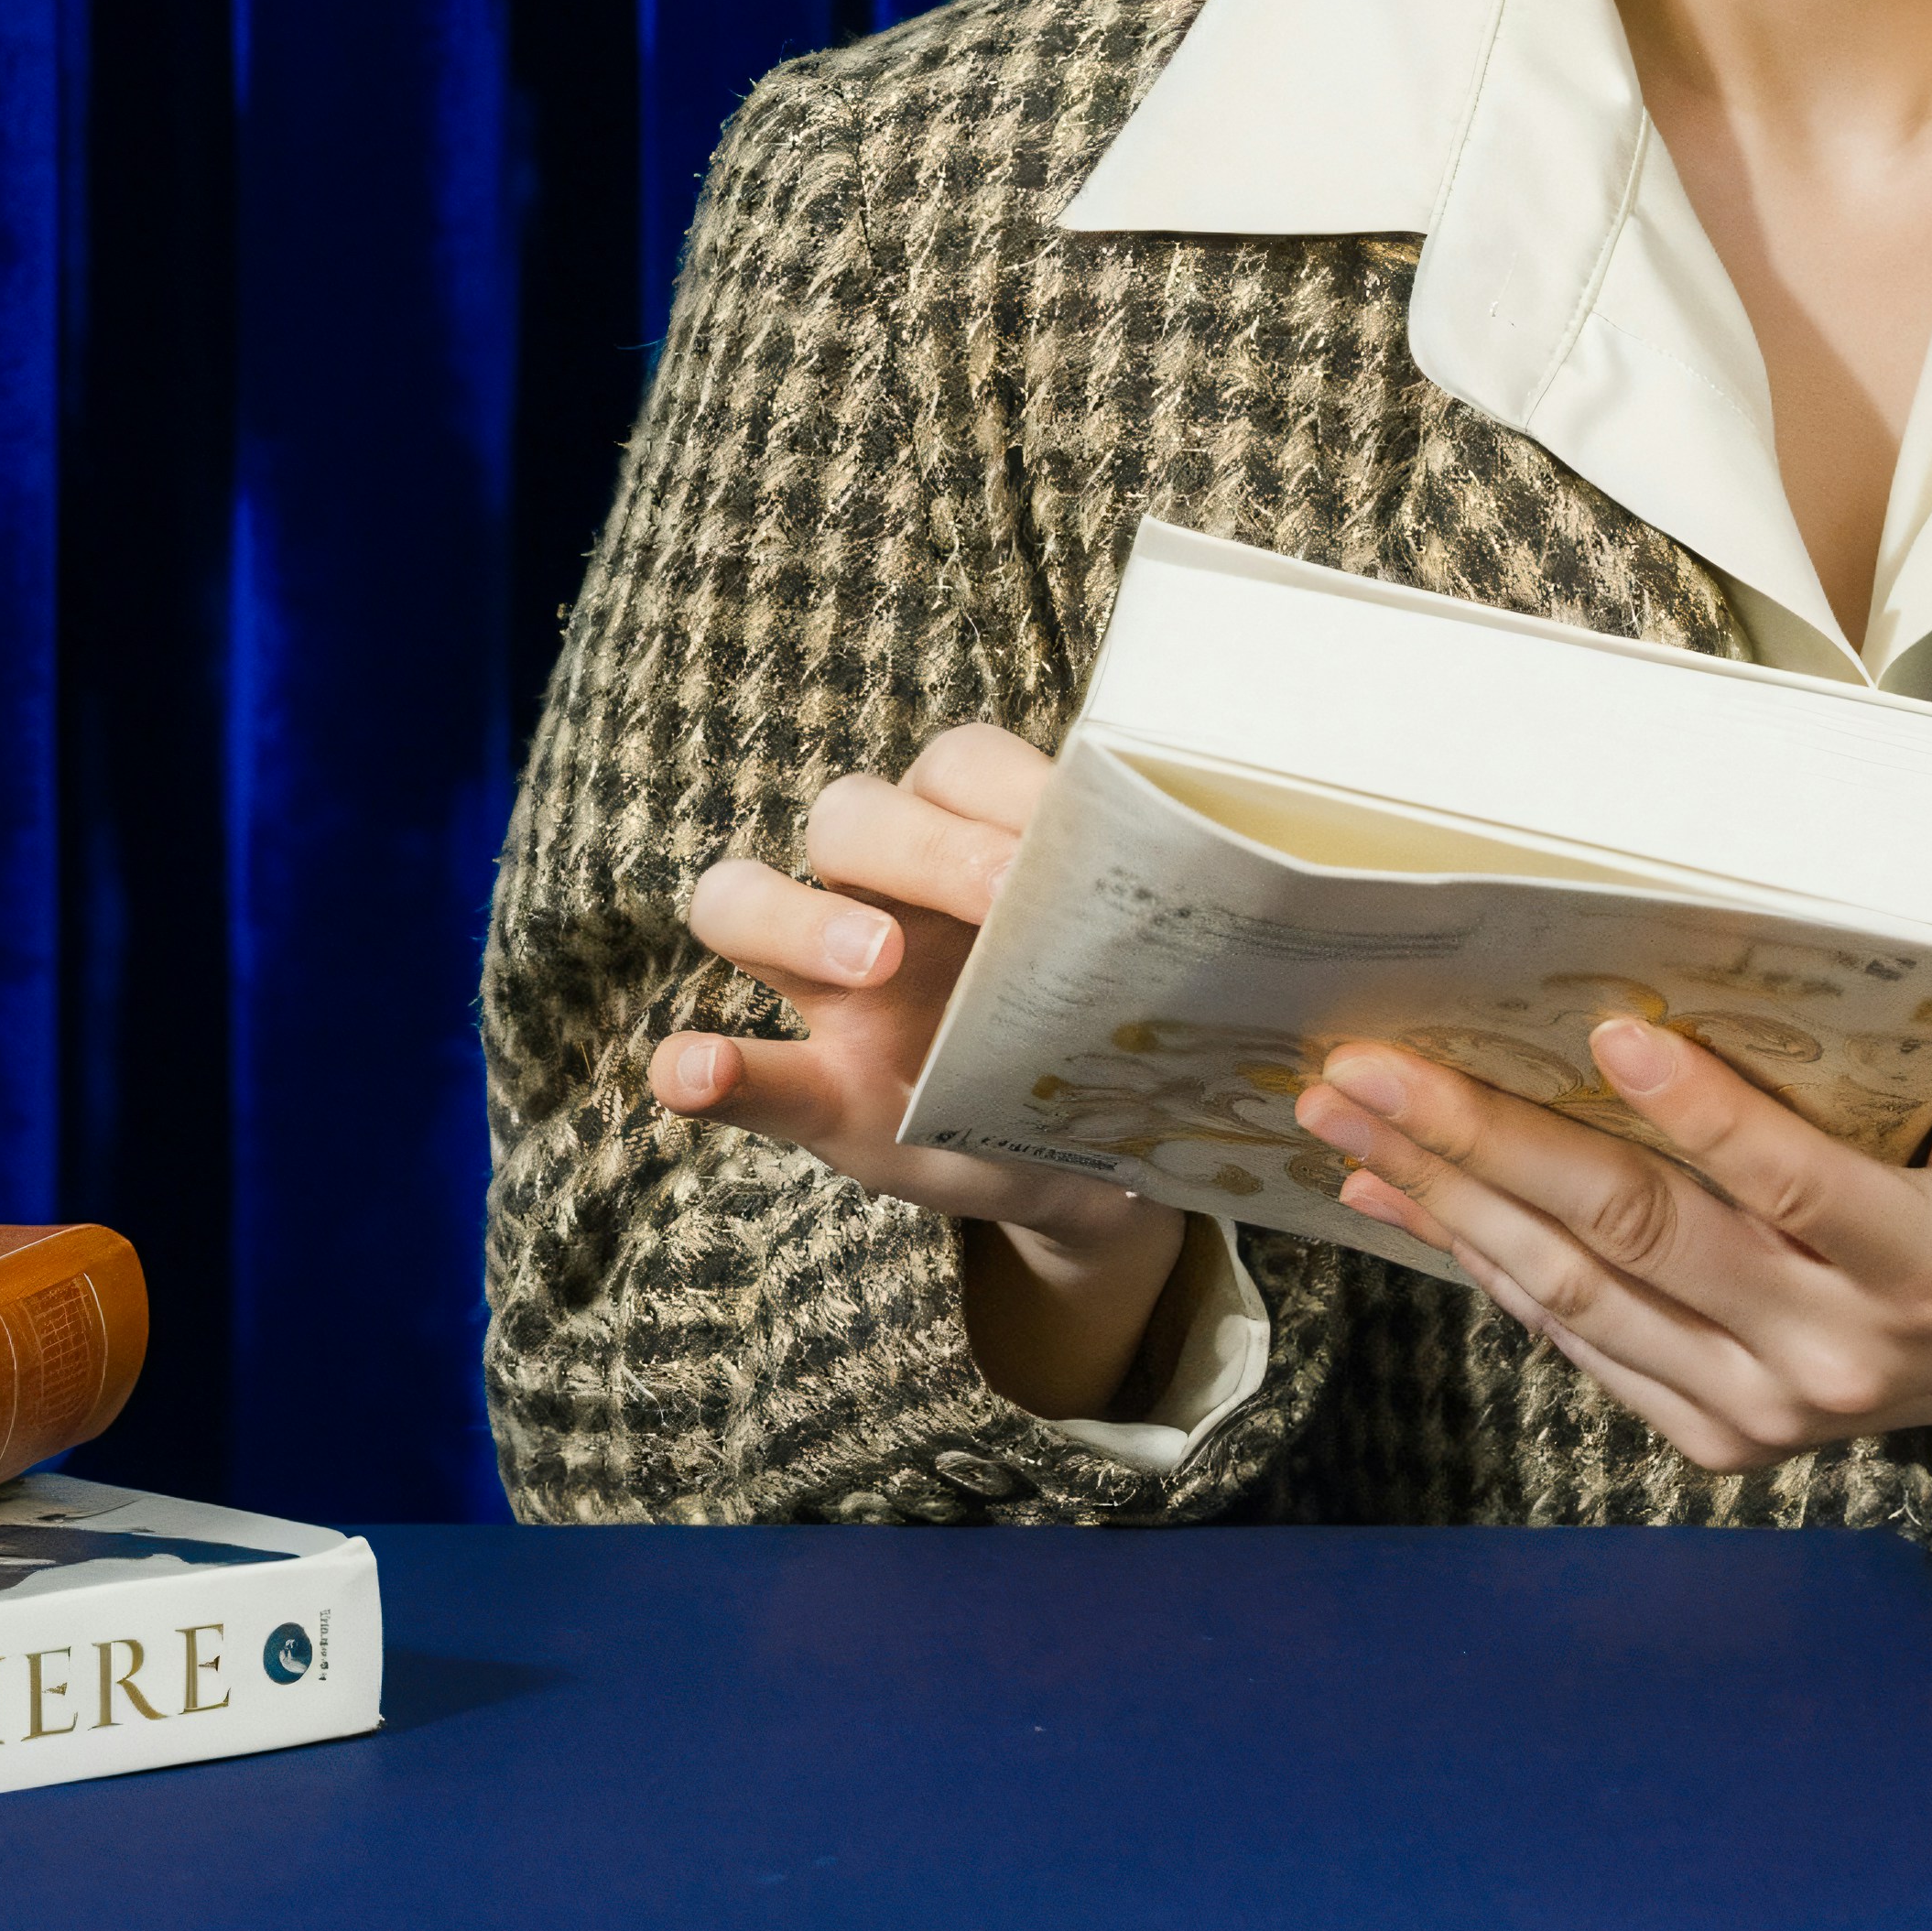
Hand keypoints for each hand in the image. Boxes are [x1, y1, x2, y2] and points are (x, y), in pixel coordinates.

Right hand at [653, 724, 1184, 1417]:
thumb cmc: (1103, 1035)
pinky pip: (721, 1064)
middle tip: (997, 899)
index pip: (957, 767)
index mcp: (971, 843)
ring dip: (800, 917)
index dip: (1002, 788)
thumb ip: (1138, 927)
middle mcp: (882, 891)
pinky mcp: (804, 1085)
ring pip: (748, 897)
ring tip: (872, 966)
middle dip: (919, 846)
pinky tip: (700, 1075)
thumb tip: (1235, 885)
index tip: (1065, 838)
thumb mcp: (1132, 977)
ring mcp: (824, 986)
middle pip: (851, 815)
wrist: (1088, 1164)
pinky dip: (696, 1067)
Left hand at [1292, 876, 1931, 1489]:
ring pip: (1578, 1301)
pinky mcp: (1721, 1435)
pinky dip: (1484, 1266)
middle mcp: (1830, 1357)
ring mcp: (1765, 1412)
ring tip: (1344, 1118)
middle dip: (1490, 1147)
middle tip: (1374, 1066)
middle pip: (1637, 1243)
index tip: (1608, 1030)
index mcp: (1921, 1268)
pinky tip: (1402, 1197)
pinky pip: (1583, 1343)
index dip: (1701, 1116)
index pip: (1790, 1187)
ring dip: (1448, 1203)